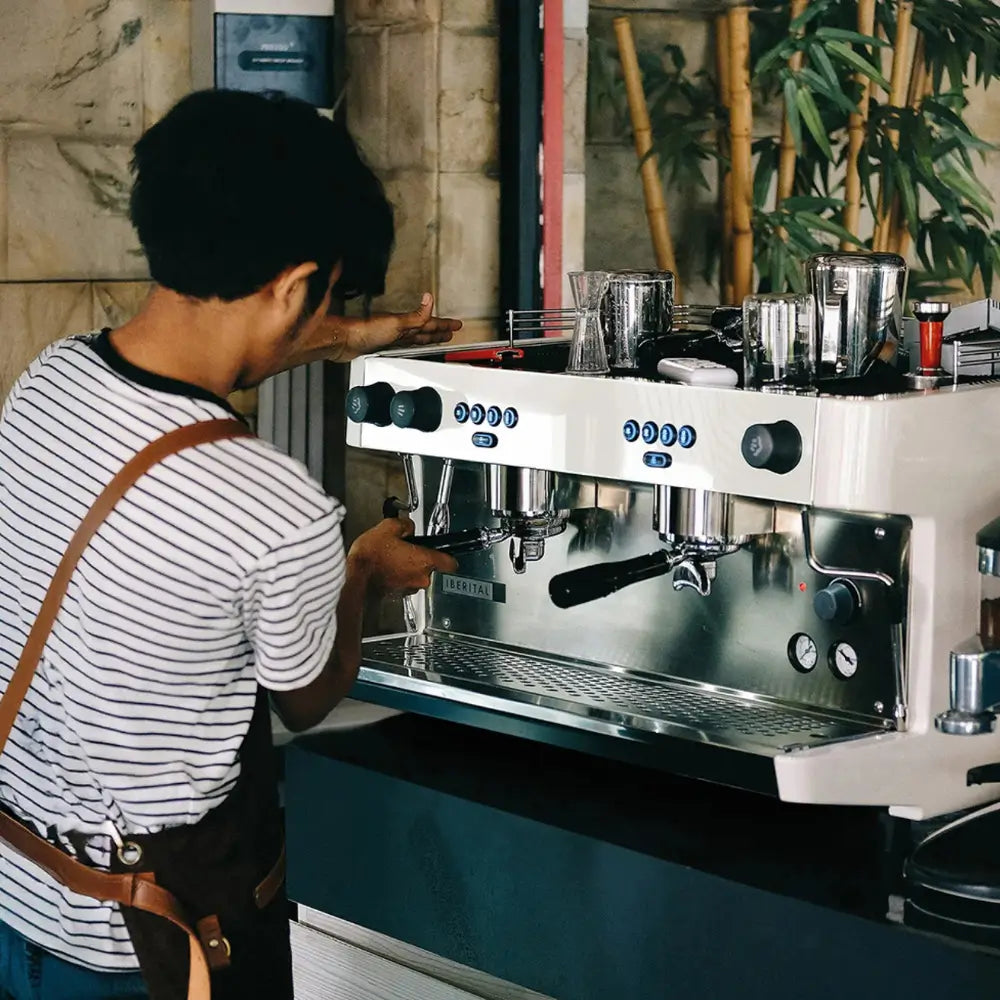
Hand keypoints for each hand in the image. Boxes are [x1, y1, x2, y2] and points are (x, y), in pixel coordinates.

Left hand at [325, 293, 461, 362]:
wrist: (345, 341)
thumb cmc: (366, 331)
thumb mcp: (396, 323)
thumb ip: (415, 315)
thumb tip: (429, 298)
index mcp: (405, 323)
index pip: (430, 324)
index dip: (443, 325)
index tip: (456, 324)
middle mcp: (400, 329)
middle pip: (424, 330)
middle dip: (439, 331)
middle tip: (451, 331)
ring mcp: (392, 337)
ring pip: (416, 338)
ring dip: (428, 337)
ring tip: (438, 338)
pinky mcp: (383, 346)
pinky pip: (405, 345)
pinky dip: (413, 345)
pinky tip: (412, 346)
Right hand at [347, 517, 457, 596]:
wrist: (354, 580)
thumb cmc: (370, 558)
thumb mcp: (387, 528)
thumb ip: (404, 525)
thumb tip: (408, 527)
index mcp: (424, 561)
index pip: (450, 563)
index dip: (448, 556)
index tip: (444, 552)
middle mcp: (420, 578)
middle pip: (429, 567)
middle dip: (418, 557)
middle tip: (404, 548)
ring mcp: (409, 588)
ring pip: (415, 575)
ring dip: (406, 567)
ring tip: (390, 557)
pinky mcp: (396, 595)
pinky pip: (402, 583)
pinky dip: (396, 576)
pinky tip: (383, 568)